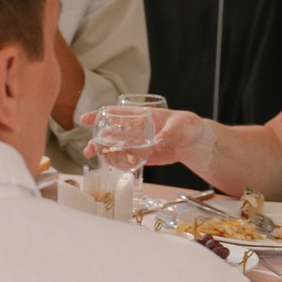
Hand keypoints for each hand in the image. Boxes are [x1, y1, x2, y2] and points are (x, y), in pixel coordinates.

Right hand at [79, 105, 205, 167]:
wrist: (197, 143)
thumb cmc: (190, 126)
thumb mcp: (182, 125)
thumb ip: (169, 133)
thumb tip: (157, 143)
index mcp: (143, 116)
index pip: (118, 113)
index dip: (100, 115)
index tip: (84, 119)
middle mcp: (138, 129)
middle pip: (113, 133)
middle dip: (99, 139)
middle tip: (90, 148)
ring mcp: (140, 143)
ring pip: (118, 147)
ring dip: (105, 152)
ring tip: (94, 158)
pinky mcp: (146, 157)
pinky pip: (130, 160)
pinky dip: (120, 164)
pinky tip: (111, 167)